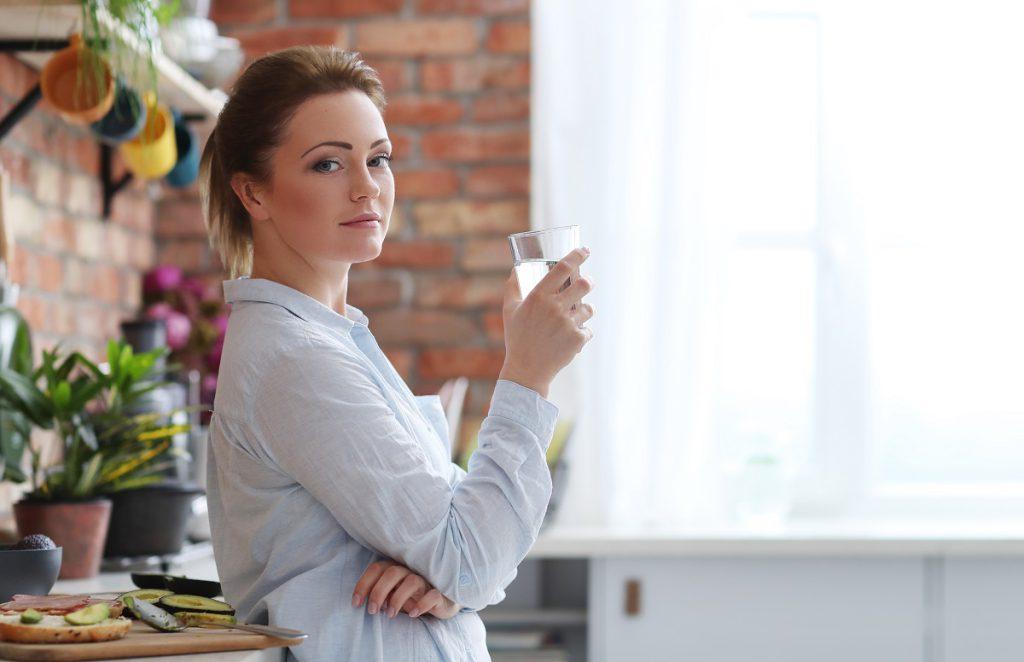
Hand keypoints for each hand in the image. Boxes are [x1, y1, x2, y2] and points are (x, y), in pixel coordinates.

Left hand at [352, 560, 460, 619]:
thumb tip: (362, 603)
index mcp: (395, 570)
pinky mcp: (439, 593)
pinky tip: (413, 614)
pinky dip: (422, 604)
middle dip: (378, 592)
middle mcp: (409, 571)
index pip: (376, 569)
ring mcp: (425, 581)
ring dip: (397, 598)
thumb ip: (380, 595)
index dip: (363, 584)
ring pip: (411, 581)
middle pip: (392, 573)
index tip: (355, 603)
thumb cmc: (410, 598)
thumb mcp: (391, 596)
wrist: (440, 603)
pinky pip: (432, 595)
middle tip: (371, 611)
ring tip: (390, 615)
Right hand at [499, 247, 594, 397]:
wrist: (527, 370)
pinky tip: (570, 340)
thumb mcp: (509, 310)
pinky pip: (588, 330)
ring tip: (575, 318)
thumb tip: (516, 268)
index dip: (577, 256)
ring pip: (589, 308)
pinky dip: (581, 334)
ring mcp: (567, 323)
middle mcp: (554, 307)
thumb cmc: (517, 338)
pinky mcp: (577, 339)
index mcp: (538, 296)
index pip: (562, 268)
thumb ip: (513, 287)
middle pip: (584, 284)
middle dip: (589, 281)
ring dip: (585, 311)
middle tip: (587, 283)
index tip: (585, 250)